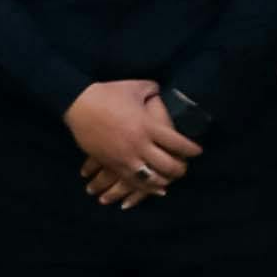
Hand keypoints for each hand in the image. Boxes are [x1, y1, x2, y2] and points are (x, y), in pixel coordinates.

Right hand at [67, 78, 199, 206]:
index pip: (178, 144)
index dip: (191, 149)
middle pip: (168, 165)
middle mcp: (140, 145)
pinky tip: (156, 189)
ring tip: (170, 178)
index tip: (197, 151)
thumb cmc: (108, 93)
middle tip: (185, 166)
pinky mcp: (113, 164)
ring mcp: (126, 157)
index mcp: (148, 126)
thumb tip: (162, 94)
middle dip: (181, 168)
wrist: (78, 104)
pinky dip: (148, 188)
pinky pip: (134, 182)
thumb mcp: (135, 87)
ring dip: (165, 180)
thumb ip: (153, 91)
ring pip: (153, 178)